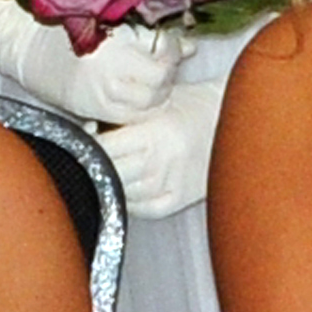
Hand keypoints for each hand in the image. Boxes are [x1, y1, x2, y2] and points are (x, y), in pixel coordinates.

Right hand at [60, 16, 194, 115]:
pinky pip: (133, 117)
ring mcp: (101, 93)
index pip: (162, 53)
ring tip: (153, 82)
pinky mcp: (95, 110)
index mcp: (114, 41)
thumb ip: (152, 38)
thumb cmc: (73, 31)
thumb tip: (191, 47)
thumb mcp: (112, 25)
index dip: (174, 50)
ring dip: (159, 94)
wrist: (32, 52)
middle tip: (165, 66)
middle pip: (159, 82)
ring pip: (149, 103)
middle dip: (168, 75)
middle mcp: (109, 70)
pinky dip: (144, 110)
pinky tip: (140, 98)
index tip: (172, 45)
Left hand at [100, 73, 228, 216]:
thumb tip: (84, 131)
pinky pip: (143, 209)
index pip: (104, 149)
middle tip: (95, 156)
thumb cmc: (188, 106)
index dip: (89, 145)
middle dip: (98, 165)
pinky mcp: (180, 198)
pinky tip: (132, 185)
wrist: (228, 118)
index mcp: (154, 133)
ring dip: (113, 182)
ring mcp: (172, 183)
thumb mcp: (153, 103)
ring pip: (124, 193)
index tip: (87, 139)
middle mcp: (163, 161)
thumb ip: (121, 117)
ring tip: (116, 166)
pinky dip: (132, 200)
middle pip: (111, 173)